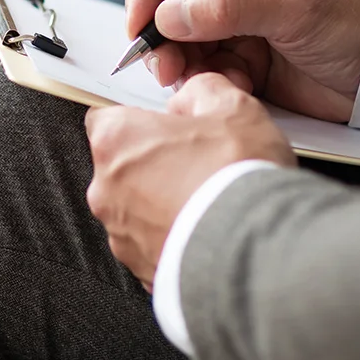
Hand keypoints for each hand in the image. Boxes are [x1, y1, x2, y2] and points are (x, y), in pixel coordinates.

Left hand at [86, 72, 294, 288]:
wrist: (254, 251)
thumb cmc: (237, 179)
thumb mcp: (233, 108)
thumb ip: (204, 91)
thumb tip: (196, 95)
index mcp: (116, 140)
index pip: (108, 119)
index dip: (142, 121)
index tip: (168, 128)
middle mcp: (105, 188)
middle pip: (123, 166)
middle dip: (156, 165)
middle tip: (199, 165)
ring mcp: (120, 233)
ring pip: (136, 209)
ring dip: (163, 204)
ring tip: (209, 203)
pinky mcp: (139, 268)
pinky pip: (152, 245)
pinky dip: (173, 238)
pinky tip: (207, 233)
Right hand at [125, 0, 359, 122]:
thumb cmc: (352, 22)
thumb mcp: (292, 4)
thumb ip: (228, 6)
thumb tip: (167, 16)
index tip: (140, 28)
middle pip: (164, 5)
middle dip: (160, 39)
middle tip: (167, 70)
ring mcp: (230, 22)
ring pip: (177, 42)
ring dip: (182, 66)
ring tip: (202, 83)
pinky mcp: (237, 58)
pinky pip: (200, 70)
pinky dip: (207, 82)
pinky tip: (236, 87)